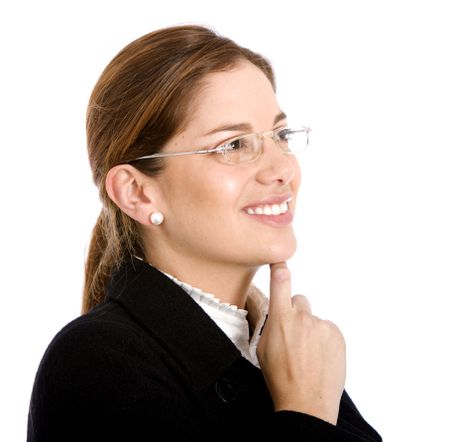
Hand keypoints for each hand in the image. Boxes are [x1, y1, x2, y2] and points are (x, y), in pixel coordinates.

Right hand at [256, 262, 345, 424]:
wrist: (307, 402)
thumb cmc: (281, 377)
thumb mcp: (263, 347)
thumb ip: (271, 323)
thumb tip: (277, 311)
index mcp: (280, 318)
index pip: (281, 281)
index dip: (280, 267)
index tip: (280, 260)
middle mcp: (302, 317)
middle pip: (299, 300)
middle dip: (295, 312)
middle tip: (294, 336)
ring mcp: (322, 325)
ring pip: (313, 318)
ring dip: (311, 329)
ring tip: (308, 354)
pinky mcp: (336, 334)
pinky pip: (327, 329)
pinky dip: (324, 339)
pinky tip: (319, 357)